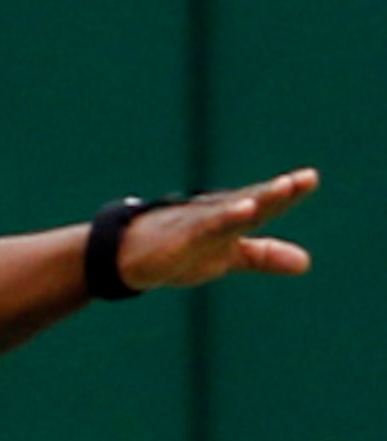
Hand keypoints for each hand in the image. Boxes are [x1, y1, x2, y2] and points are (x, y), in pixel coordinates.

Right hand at [118, 168, 318, 289]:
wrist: (129, 257)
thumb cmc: (180, 250)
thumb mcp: (228, 256)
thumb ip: (263, 255)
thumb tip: (307, 262)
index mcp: (231, 218)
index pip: (264, 205)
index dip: (287, 194)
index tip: (310, 178)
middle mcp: (216, 214)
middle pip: (252, 200)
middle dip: (278, 191)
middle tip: (306, 178)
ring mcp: (198, 224)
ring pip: (233, 210)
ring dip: (259, 198)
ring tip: (284, 187)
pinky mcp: (181, 238)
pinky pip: (206, 227)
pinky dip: (225, 218)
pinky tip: (244, 209)